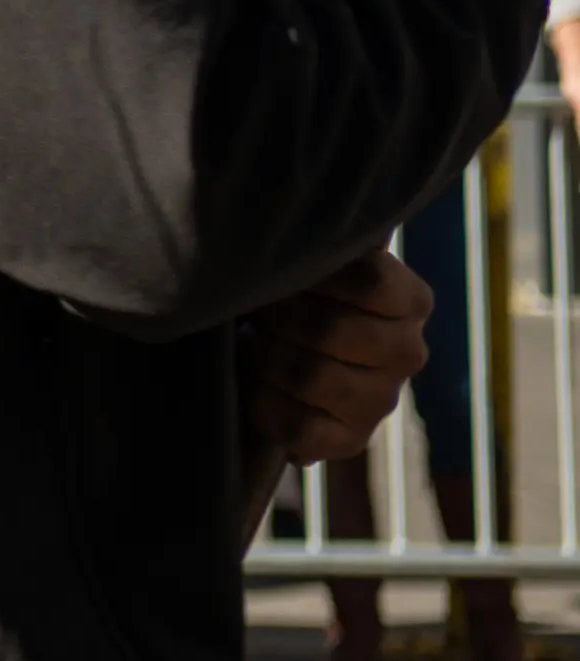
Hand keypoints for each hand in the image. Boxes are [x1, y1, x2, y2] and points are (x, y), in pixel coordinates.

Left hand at [240, 244, 433, 472]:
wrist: (269, 349)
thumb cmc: (290, 291)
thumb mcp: (308, 258)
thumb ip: (316, 243)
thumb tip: (297, 221)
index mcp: (409, 299)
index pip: (368, 281)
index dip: (311, 274)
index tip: (281, 272)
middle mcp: (409, 351)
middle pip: (330, 330)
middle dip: (276, 318)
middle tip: (255, 312)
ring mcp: (383, 400)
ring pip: (311, 377)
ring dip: (264, 358)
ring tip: (250, 344)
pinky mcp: (351, 440)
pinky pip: (300, 428)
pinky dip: (262, 405)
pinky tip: (253, 388)